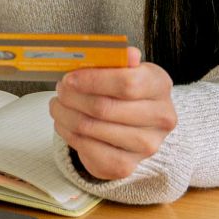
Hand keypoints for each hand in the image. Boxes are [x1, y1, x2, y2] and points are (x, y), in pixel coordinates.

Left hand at [49, 46, 174, 180]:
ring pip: (91, 129)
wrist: (138, 125)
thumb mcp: (125, 68)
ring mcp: (146, 145)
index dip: (92, 80)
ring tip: (57, 105)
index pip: (127, 83)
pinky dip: (68, 134)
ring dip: (65, 115)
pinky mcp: (126, 166)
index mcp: (160, 85)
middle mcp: (160, 118)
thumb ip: (119, 59)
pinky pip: (88, 150)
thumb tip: (127, 53)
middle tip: (59, 90)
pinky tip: (64, 123)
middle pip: (104, 108)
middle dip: (73, 98)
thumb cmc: (127, 91)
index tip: (69, 78)